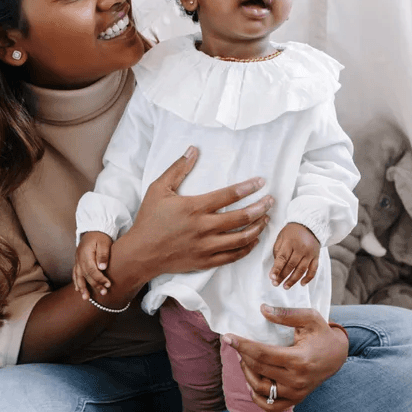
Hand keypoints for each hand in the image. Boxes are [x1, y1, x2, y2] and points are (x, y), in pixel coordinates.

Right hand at [73, 232, 112, 300]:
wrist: (93, 230)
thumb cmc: (100, 236)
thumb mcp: (104, 242)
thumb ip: (103, 254)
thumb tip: (102, 268)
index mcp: (86, 254)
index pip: (92, 270)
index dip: (100, 278)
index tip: (108, 284)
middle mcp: (79, 259)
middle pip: (86, 275)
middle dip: (94, 285)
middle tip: (103, 293)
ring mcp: (77, 261)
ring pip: (78, 276)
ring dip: (82, 288)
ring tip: (86, 298)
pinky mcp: (77, 262)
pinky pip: (75, 274)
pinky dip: (76, 282)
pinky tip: (78, 289)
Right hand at [120, 146, 273, 277]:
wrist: (141, 253)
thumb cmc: (149, 219)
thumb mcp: (158, 189)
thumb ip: (177, 169)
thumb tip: (193, 149)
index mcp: (194, 207)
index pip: (228, 196)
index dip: (248, 188)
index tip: (261, 182)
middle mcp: (203, 227)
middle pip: (241, 218)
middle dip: (260, 208)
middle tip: (271, 201)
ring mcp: (205, 247)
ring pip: (241, 239)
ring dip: (257, 228)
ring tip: (266, 219)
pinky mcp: (205, 261)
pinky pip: (233, 256)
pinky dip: (247, 248)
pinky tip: (254, 240)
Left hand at [223, 305, 348, 411]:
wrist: (337, 356)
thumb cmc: (322, 334)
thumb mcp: (310, 318)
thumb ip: (286, 314)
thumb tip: (262, 310)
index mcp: (299, 360)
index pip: (262, 354)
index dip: (242, 345)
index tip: (228, 337)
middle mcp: (297, 380)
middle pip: (258, 369)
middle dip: (242, 355)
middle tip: (235, 344)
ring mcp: (296, 393)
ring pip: (260, 388)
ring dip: (246, 373)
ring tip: (243, 359)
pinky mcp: (296, 400)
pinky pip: (270, 406)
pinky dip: (257, 398)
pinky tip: (251, 383)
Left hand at [270, 223, 319, 288]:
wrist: (309, 225)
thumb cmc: (292, 232)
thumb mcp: (281, 237)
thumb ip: (277, 251)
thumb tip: (276, 267)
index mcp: (290, 242)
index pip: (282, 258)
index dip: (277, 269)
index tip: (272, 277)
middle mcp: (301, 248)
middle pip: (291, 265)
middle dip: (282, 276)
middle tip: (275, 284)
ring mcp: (310, 253)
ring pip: (301, 270)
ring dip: (293, 280)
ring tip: (285, 286)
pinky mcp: (316, 257)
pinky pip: (313, 270)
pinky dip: (308, 278)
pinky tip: (301, 284)